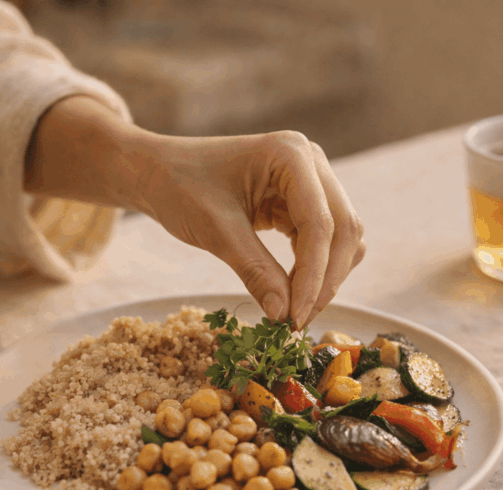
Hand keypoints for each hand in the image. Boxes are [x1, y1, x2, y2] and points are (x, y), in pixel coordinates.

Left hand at [25, 97, 364, 327]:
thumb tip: (285, 316)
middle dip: (325, 280)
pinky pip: (325, 241)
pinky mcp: (304, 201)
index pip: (320, 224)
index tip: (296, 318)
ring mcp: (312, 180)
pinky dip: (314, 270)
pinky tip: (291, 294)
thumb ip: (255, 271)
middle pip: (344, 230)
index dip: (313, 276)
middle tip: (297, 323)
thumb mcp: (216, 231)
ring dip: (325, 278)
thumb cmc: (180, 187)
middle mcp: (310, 162)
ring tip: (293, 313)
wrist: (159, 172)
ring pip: (342, 238)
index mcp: (290, 154)